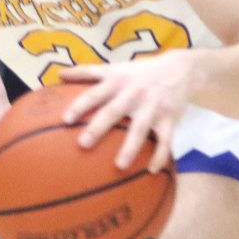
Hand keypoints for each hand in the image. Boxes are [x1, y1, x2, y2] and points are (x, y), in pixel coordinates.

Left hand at [57, 56, 195, 171]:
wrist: (179, 68)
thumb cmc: (139, 72)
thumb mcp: (115, 68)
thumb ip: (87, 72)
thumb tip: (59, 74)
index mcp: (117, 82)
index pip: (95, 93)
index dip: (80, 105)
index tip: (65, 120)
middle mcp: (133, 93)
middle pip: (114, 111)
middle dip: (99, 127)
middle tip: (83, 144)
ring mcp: (153, 106)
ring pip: (141, 128)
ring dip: (131, 147)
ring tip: (119, 166)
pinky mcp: (169, 117)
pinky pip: (166, 139)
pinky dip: (161, 155)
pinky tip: (152, 170)